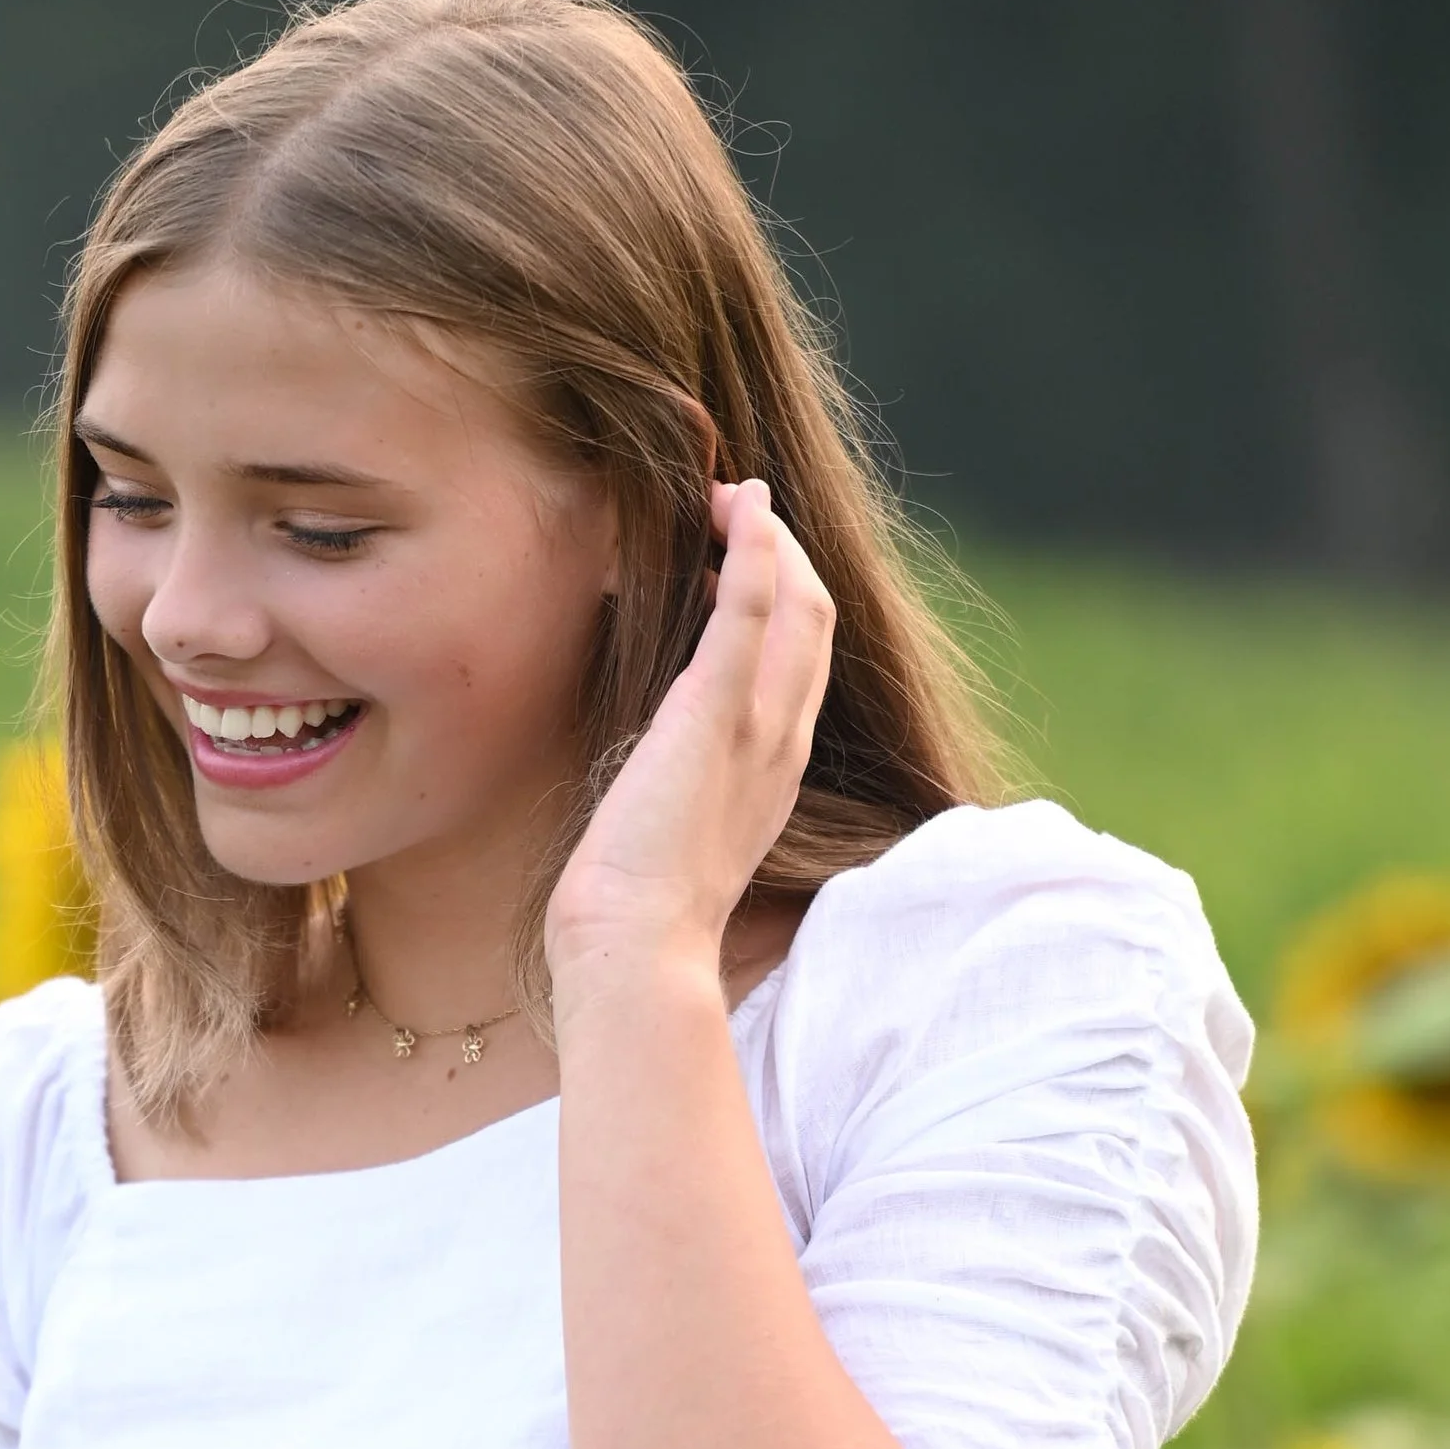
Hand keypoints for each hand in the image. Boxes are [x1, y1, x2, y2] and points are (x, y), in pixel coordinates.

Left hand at [547, 477, 833, 988]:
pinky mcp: (717, 715)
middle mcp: (783, 745)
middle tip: (732, 510)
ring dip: (771, 539)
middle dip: (783, 554)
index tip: (730, 561)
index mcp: (773, 773)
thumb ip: (676, 784)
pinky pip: (753, 613)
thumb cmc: (634, 911)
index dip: (780, 601)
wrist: (634, 951)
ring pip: (800, 605)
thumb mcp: (669, 832)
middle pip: (815, 623)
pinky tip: (741, 508)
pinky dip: (755, 551)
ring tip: (730, 498)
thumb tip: (649, 762)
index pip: (800, 664)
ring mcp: (760, 729)